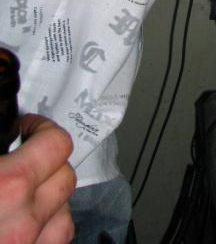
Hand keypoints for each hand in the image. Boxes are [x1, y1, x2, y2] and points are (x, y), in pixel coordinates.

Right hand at [0, 114, 75, 243]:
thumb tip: (4, 139)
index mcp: (7, 186)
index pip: (57, 142)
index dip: (43, 128)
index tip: (28, 127)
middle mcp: (24, 220)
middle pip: (66, 176)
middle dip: (48, 161)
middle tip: (24, 158)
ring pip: (66, 213)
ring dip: (51, 200)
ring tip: (25, 194)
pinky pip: (55, 242)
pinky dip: (47, 231)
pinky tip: (25, 226)